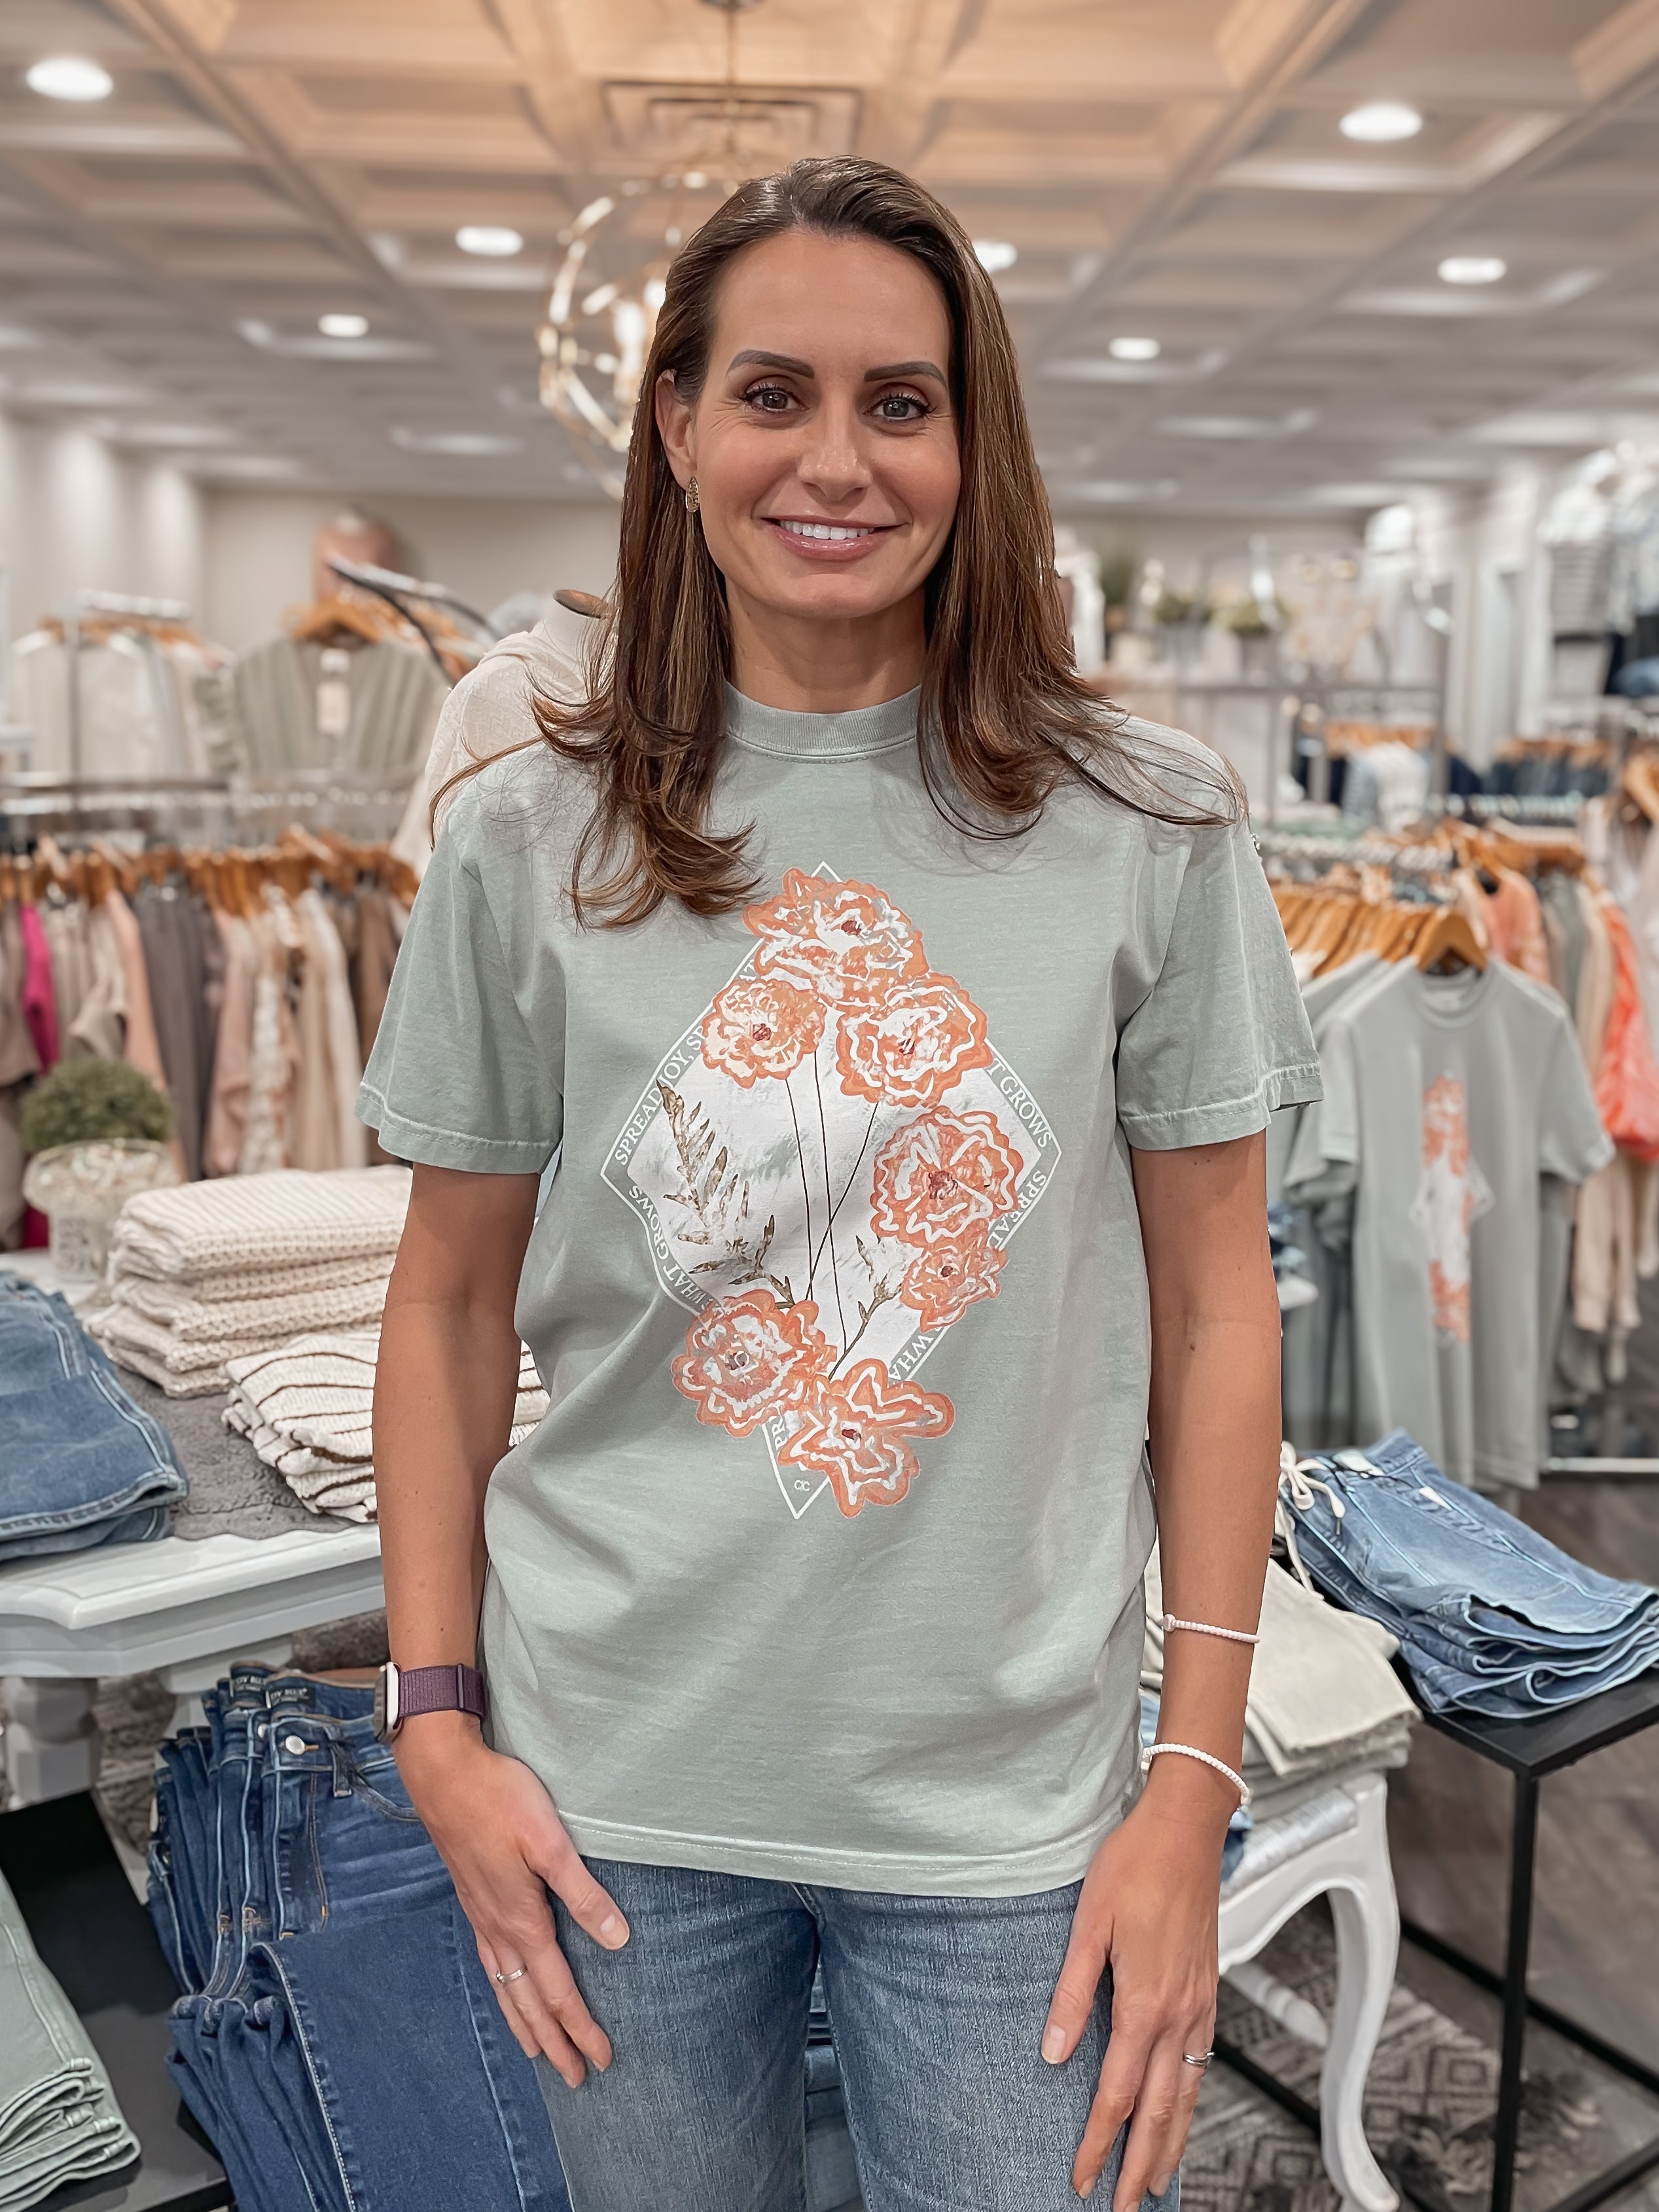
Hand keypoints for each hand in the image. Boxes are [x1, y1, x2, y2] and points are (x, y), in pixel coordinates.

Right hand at [395, 1714, 628, 2086]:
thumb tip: (618, 1940)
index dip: (581, 2027)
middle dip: (555, 2042)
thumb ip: (583, 1892)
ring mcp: (481, 1916)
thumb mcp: (550, 1841)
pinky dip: (502, 1992)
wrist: (443, 1774)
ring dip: (525, 2024)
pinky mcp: (471, 1898)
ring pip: (505, 1988)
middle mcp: (499, 1928)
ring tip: (540, 2053)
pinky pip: (490, 1964)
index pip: (558, 1989)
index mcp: (523, 1919)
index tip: (601, 2060)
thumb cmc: (500, 1799)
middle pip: (529, 2002)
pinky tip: (504, 1987)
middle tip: (577, 2079)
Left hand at [1043, 1764, 1229, 2203]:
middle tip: (1124, 2207)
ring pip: (1187, 2096)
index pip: (1116, 2093)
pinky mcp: (1208, 1993)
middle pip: (1159, 2112)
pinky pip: (1203, 2066)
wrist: (1188, 1828)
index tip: (1080, 2177)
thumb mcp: (1088, 1921)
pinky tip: (1182, 2114)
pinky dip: (1192, 2105)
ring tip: (1156, 2184)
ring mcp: (1200, 2006)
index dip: (1098, 2143)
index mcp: (1145, 2001)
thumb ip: (1070, 1990)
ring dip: (1171, 2146)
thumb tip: (1053, 2049)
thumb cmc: (1136, 1863)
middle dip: (1141, 2167)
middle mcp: (1179, 2014)